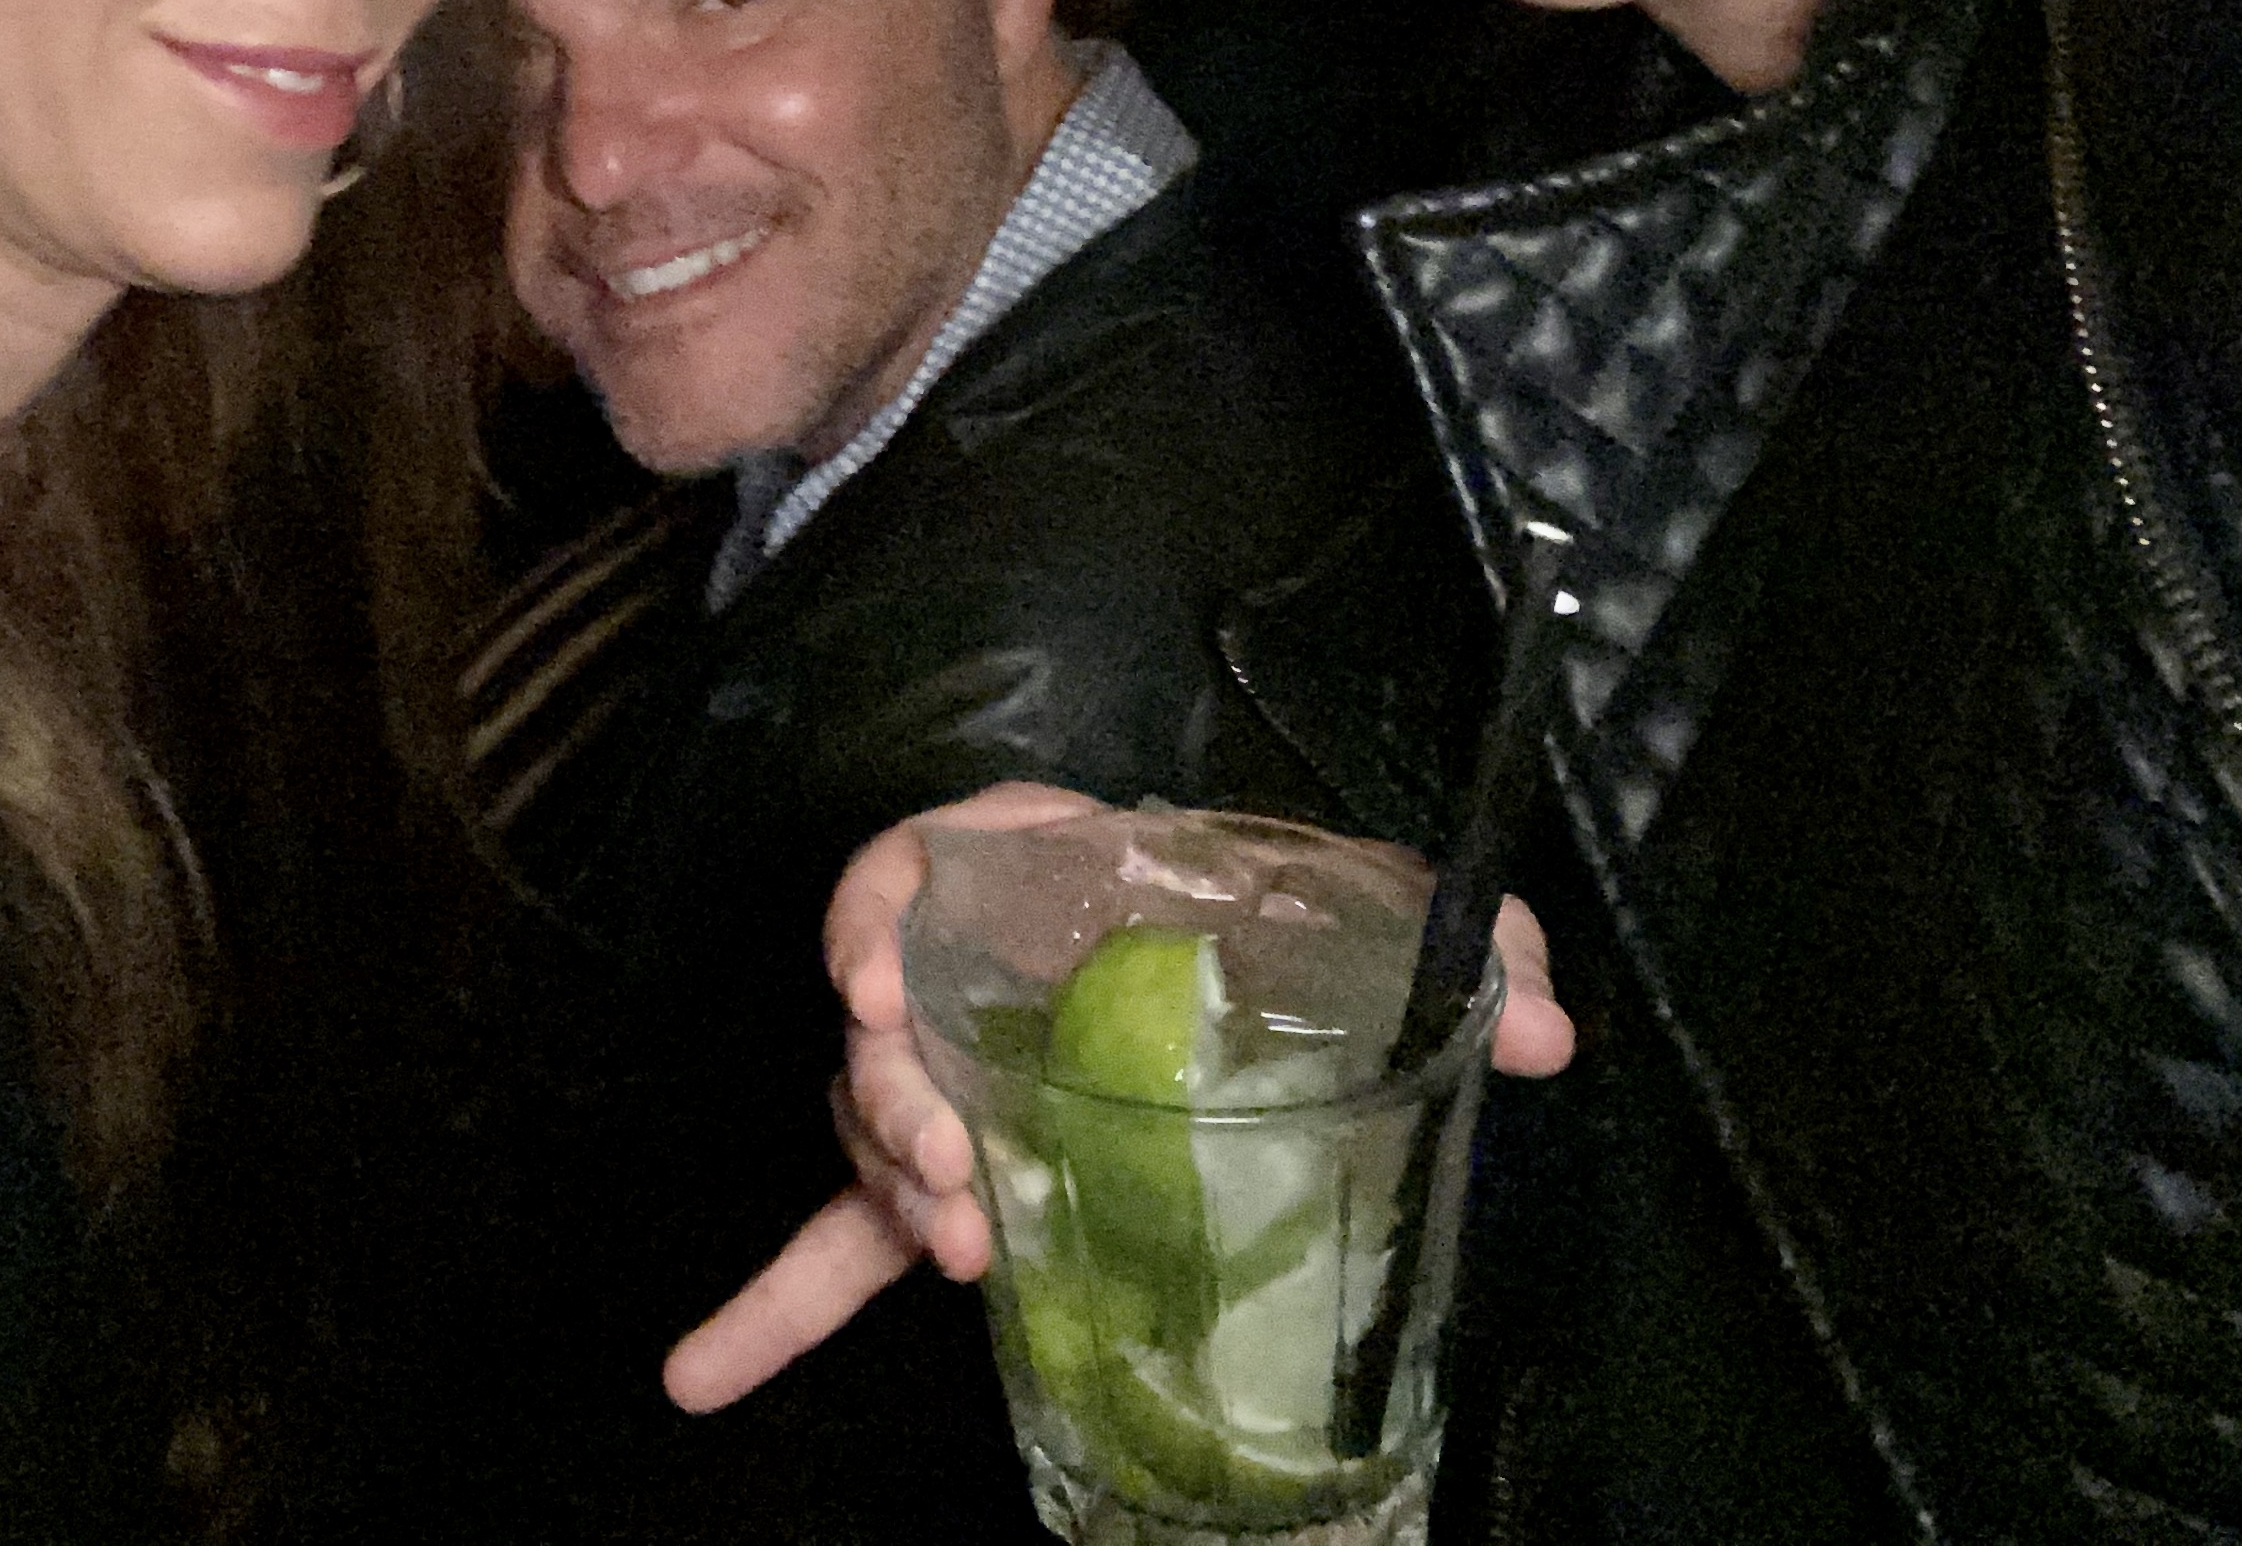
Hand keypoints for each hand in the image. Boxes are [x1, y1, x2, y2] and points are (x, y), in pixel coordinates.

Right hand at [662, 783, 1576, 1414]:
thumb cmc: (1282, 913)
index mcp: (1032, 874)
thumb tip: (1543, 1033)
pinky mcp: (953, 1178)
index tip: (878, 985)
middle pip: (876, 1022)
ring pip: (869, 1130)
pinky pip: (838, 1239)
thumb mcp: (1369, 907)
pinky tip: (699, 1376)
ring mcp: (950, 1082)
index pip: (910, 864)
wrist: (1258, 956)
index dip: (875, 916)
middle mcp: (965, 972)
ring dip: (883, 1192)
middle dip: (890, 1102)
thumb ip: (1463, 945)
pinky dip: (770, 1307)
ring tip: (957, 1248)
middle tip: (953, 1172)